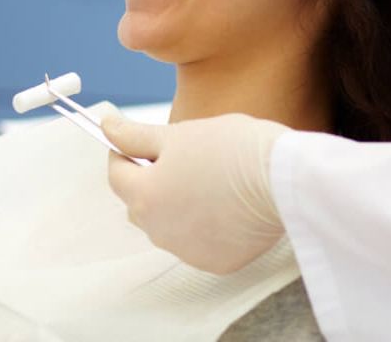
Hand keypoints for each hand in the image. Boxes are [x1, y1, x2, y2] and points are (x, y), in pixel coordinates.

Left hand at [102, 113, 286, 273]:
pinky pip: (195, 241)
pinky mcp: (217, 262)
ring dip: (173, 203)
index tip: (137, 140)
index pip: (117, 174)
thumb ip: (136, 136)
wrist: (284, 179)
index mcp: (145, 196)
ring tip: (204, 177)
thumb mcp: (178, 134)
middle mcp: (160, 232)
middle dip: (148, 180)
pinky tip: (222, 202)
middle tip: (177, 156)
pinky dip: (200, 223)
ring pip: (166, 223)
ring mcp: (188, 251)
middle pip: (139, 202)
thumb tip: (106, 127)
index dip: (123, 152)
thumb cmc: (230, 149)